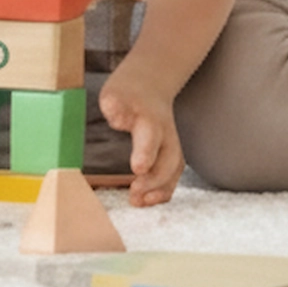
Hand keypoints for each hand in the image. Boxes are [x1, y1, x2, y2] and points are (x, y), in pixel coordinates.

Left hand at [97, 69, 183, 207]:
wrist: (148, 84)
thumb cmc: (126, 93)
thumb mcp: (114, 92)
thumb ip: (113, 104)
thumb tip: (115, 118)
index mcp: (149, 117)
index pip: (150, 135)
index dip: (146, 153)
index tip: (137, 169)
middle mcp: (165, 132)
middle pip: (168, 157)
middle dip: (154, 179)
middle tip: (135, 193)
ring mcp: (171, 143)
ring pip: (174, 168)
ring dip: (160, 188)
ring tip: (140, 202)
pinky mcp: (170, 154)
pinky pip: (173, 174)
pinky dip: (163, 190)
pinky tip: (148, 201)